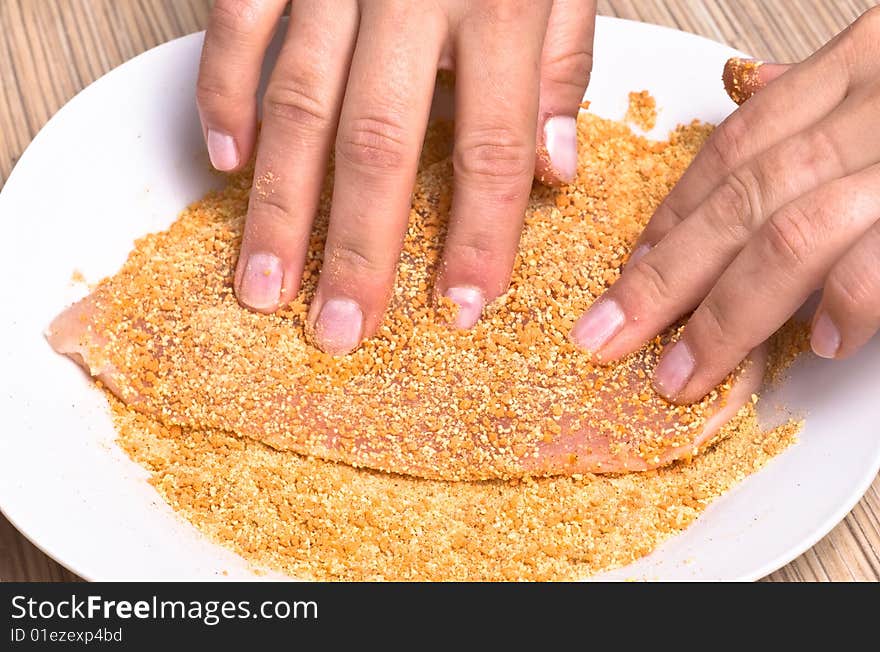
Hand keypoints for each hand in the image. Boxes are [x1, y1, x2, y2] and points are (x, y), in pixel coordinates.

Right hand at [197, 0, 595, 352]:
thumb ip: (562, 62)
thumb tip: (556, 171)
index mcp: (505, 0)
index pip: (497, 146)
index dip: (479, 235)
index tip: (460, 310)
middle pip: (383, 143)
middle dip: (359, 247)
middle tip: (339, 332)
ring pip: (300, 102)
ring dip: (279, 203)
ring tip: (264, 287)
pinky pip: (238, 24)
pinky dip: (224, 95)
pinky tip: (223, 165)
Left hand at [570, 7, 879, 403]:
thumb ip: (830, 89)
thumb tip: (757, 86)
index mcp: (865, 64)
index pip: (735, 149)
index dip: (672, 217)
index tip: (628, 272)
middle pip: (742, 198)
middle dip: (664, 277)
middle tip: (609, 337)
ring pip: (792, 232)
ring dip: (727, 313)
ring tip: (683, 372)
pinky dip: (852, 299)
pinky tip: (821, 345)